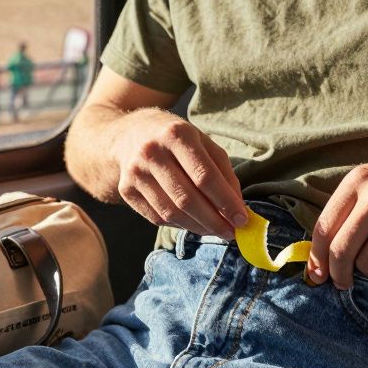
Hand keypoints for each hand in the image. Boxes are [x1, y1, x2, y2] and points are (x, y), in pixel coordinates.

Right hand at [112, 110, 244, 239]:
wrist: (130, 134)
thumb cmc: (175, 140)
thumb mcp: (203, 142)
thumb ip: (223, 172)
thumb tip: (237, 208)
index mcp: (176, 135)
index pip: (205, 177)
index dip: (226, 203)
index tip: (242, 220)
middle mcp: (152, 152)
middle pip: (187, 199)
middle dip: (214, 221)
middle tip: (231, 233)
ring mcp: (136, 172)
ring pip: (171, 213)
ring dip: (198, 227)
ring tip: (215, 230)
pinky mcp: (126, 190)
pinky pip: (157, 217)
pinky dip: (180, 225)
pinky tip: (193, 223)